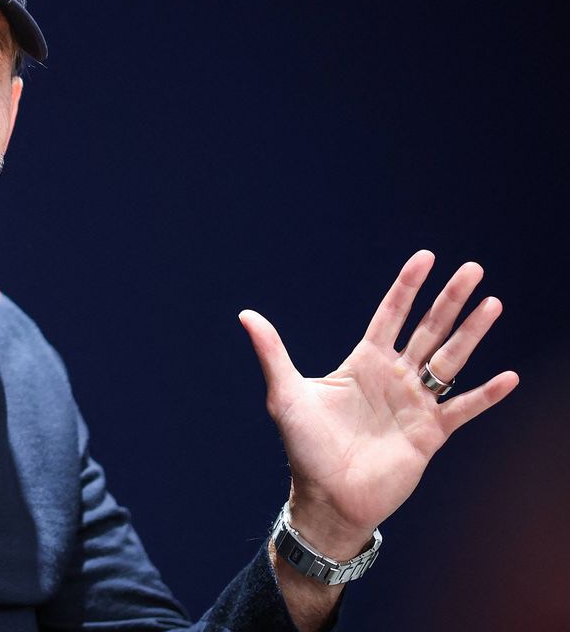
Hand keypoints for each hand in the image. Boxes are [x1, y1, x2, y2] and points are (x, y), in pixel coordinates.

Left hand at [239, 250, 518, 555]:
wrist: (327, 498)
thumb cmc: (304, 447)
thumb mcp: (285, 394)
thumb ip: (272, 352)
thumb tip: (246, 315)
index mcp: (363, 362)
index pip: (390, 314)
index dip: (407, 286)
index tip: (426, 257)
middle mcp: (393, 377)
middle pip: (428, 328)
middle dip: (449, 299)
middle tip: (473, 268)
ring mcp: (414, 404)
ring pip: (450, 360)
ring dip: (472, 333)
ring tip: (493, 303)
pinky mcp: (430, 434)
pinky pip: (463, 409)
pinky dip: (485, 395)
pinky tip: (509, 377)